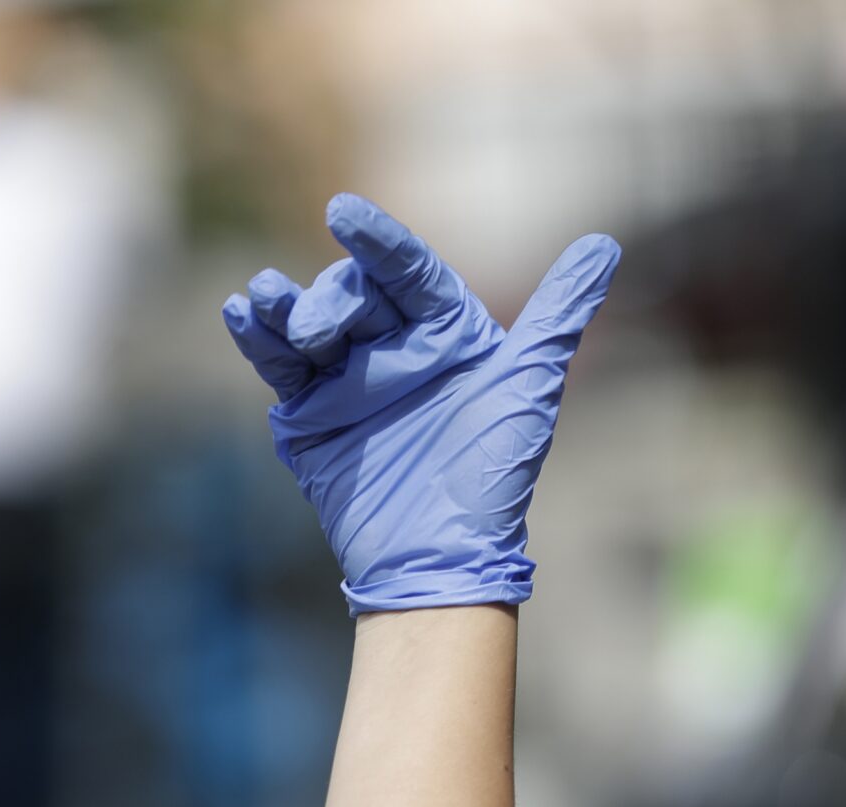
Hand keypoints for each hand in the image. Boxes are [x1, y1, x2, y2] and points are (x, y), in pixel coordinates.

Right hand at [222, 193, 619, 613]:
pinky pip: (280, 366)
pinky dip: (258, 339)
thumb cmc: (492, 474)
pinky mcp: (309, 412)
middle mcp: (394, 346)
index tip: (343, 213)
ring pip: (309, 324)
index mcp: (445, 330)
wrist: (440, 553)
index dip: (377, 241)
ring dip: (282, 305)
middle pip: (352, 296)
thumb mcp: (529, 387)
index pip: (408, 271)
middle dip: (330, 300)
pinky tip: (241, 315)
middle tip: (321, 329)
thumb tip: (604, 245)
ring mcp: (347, 378)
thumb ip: (558, 316)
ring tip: (260, 296)